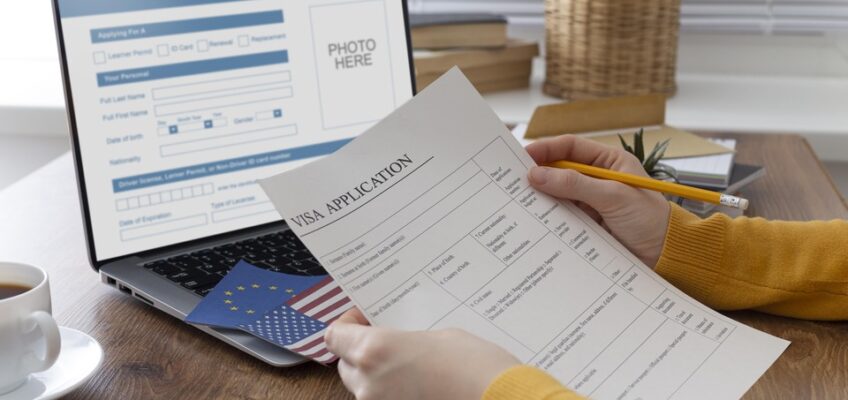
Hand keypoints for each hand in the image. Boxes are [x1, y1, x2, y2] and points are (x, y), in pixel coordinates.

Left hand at [325, 308, 519, 399]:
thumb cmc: (474, 364)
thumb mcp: (438, 336)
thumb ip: (405, 341)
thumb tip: (397, 348)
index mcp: (374, 350)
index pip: (334, 336)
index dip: (347, 326)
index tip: (365, 320)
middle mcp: (368, 382)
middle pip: (346, 366)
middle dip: (362, 354)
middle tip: (390, 345)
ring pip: (364, 390)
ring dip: (379, 378)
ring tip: (411, 369)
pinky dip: (395, 395)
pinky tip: (421, 387)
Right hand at [525, 135, 670, 266]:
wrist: (666, 255)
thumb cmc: (650, 220)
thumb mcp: (612, 196)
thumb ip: (574, 184)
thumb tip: (537, 175)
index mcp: (609, 162)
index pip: (571, 148)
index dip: (546, 149)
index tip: (524, 156)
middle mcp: (598, 178)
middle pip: (560, 169)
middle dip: (539, 173)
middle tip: (515, 179)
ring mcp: (591, 201)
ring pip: (559, 193)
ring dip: (542, 196)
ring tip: (520, 199)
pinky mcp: (587, 223)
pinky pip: (562, 215)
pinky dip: (549, 216)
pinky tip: (535, 218)